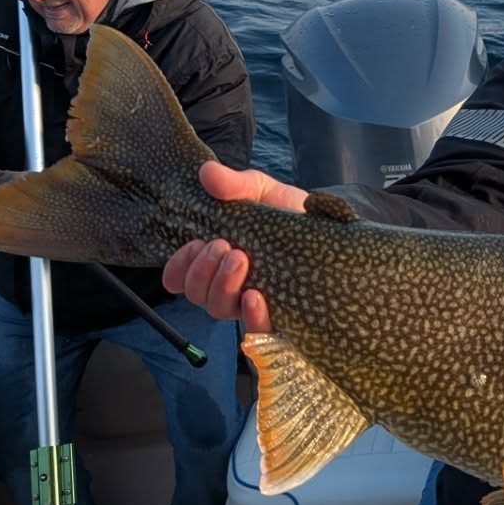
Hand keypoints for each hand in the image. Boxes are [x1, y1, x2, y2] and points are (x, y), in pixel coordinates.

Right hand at [162, 161, 308, 330]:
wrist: (326, 224)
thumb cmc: (284, 211)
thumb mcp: (260, 190)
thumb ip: (235, 184)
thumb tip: (207, 174)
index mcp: (214, 260)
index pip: (179, 278)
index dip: (177, 268)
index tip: (192, 245)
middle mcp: (229, 285)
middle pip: (198, 296)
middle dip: (202, 271)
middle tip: (223, 245)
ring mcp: (252, 302)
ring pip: (220, 310)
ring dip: (222, 286)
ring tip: (240, 259)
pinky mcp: (281, 314)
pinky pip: (259, 331)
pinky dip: (251, 317)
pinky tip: (256, 296)